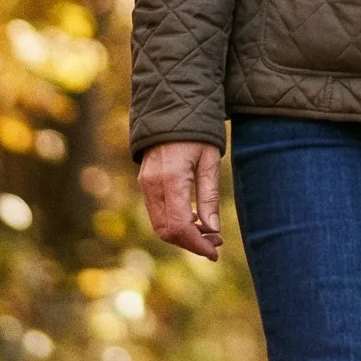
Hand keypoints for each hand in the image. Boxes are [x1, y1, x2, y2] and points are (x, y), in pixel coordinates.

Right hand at [139, 140, 223, 258]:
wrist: (171, 108)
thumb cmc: (197, 132)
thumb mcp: (210, 161)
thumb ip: (209, 196)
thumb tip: (212, 230)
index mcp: (171, 178)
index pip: (179, 225)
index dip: (197, 244)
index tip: (215, 252)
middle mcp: (152, 185)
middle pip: (167, 231)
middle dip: (191, 243)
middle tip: (215, 243)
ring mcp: (145, 184)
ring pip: (160, 225)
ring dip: (183, 235)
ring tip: (208, 232)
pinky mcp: (144, 183)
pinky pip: (157, 213)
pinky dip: (174, 223)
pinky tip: (194, 220)